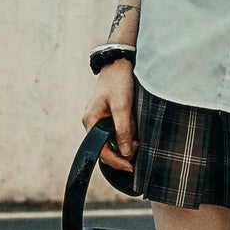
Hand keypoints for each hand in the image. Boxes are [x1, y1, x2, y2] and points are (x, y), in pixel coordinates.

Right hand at [81, 57, 135, 172]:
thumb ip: (123, 130)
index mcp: (90, 122)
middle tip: (139, 146)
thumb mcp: (122, 106)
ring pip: (115, 140)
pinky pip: (119, 130)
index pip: (101, 151)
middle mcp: (93, 123)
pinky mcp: (110, 116)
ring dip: (127, 140)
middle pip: (107, 148)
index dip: (116, 161)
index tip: (131, 167)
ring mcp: (101, 119)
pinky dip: (128, 131)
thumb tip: (125, 153)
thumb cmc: (118, 82)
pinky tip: (135, 124)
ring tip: (138, 132)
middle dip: (124, 150)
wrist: (119, 62)